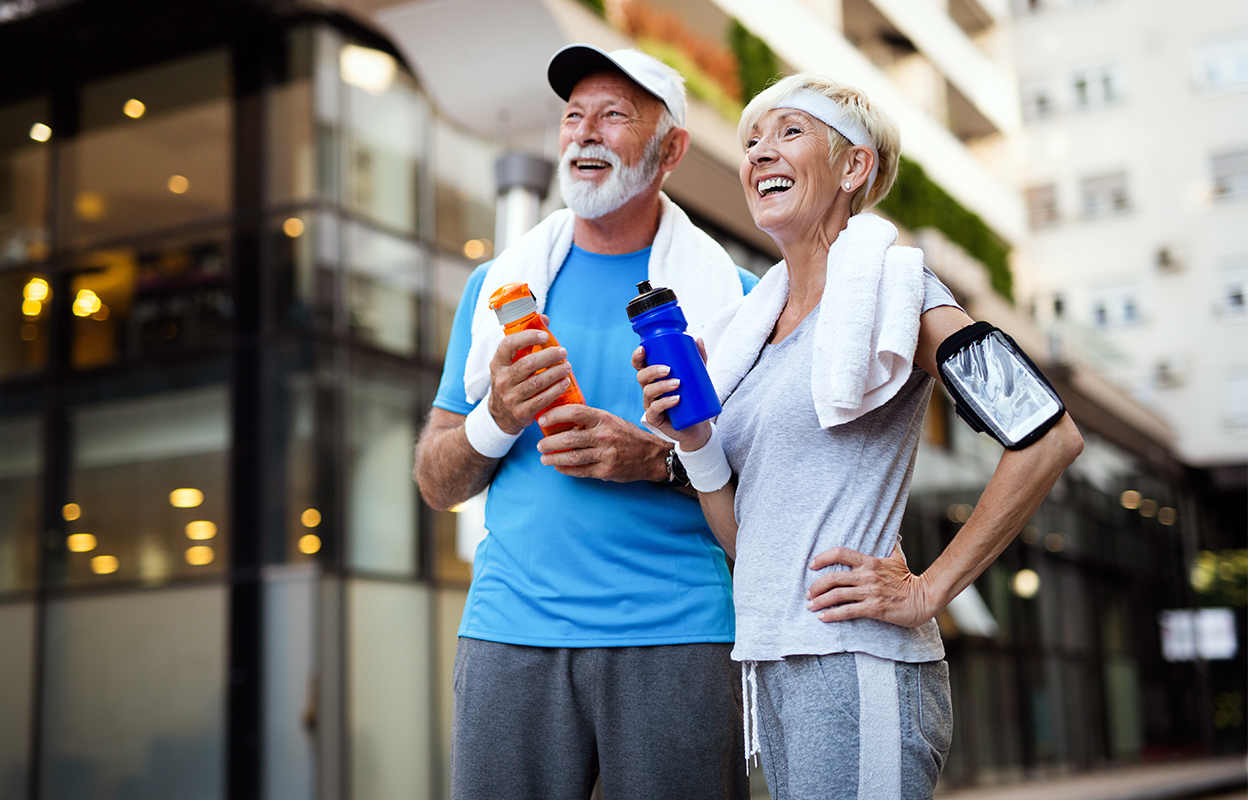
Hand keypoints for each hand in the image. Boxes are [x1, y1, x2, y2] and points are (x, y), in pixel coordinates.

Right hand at [487, 321, 575, 434]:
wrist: (501, 415)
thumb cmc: (511, 381)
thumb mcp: (511, 364)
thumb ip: (527, 342)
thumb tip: (544, 319)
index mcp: (498, 363)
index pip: (509, 344)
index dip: (527, 337)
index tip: (545, 335)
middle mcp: (502, 380)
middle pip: (527, 364)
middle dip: (549, 356)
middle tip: (563, 352)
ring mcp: (510, 397)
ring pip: (537, 382)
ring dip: (555, 372)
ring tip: (567, 366)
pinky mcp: (521, 412)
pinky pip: (542, 399)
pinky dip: (556, 390)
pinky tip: (565, 383)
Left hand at [535, 404, 668, 481]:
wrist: (651, 455)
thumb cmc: (628, 436)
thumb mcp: (612, 420)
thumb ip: (590, 420)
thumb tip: (562, 419)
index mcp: (604, 419)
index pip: (575, 412)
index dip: (555, 415)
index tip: (542, 419)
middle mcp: (604, 436)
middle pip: (569, 438)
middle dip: (549, 442)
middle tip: (540, 444)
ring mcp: (605, 455)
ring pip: (572, 457)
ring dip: (553, 458)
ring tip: (544, 458)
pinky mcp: (606, 471)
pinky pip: (580, 471)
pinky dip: (565, 469)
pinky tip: (558, 466)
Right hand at [631, 342, 710, 451]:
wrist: (697, 426)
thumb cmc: (692, 399)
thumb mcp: (696, 377)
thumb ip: (698, 359)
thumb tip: (698, 339)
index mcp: (654, 378)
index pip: (640, 365)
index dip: (637, 357)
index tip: (643, 349)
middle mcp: (649, 390)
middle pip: (641, 377)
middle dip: (652, 371)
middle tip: (668, 369)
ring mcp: (651, 405)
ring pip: (648, 392)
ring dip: (661, 386)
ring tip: (677, 383)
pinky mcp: (656, 419)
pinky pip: (655, 410)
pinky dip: (665, 403)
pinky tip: (676, 399)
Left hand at [805, 543, 937, 628]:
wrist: (924, 598)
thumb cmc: (910, 579)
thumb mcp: (898, 558)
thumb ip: (890, 546)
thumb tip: (893, 535)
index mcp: (870, 562)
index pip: (840, 553)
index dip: (823, 558)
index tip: (812, 565)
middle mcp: (867, 575)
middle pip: (833, 577)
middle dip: (816, 586)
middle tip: (808, 593)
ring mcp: (869, 592)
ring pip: (837, 595)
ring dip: (820, 601)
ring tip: (811, 606)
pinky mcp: (873, 608)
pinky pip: (847, 611)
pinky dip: (832, 614)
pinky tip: (823, 618)